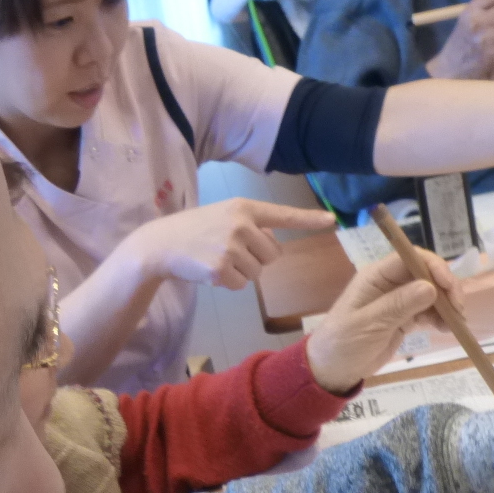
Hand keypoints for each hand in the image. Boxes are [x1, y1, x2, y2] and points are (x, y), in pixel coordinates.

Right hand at [122, 198, 335, 289]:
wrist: (161, 244)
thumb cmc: (196, 231)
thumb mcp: (224, 218)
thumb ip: (252, 227)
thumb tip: (274, 245)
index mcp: (244, 207)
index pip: (283, 215)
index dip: (309, 219)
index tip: (331, 220)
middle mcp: (241, 224)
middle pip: (273, 254)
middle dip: (257, 258)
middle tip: (230, 251)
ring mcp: (231, 246)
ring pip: (258, 272)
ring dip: (241, 272)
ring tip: (217, 258)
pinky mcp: (221, 268)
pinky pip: (242, 285)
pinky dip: (229, 283)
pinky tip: (210, 270)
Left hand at [304, 251, 447, 393]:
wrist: (332, 370)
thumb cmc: (343, 344)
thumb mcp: (369, 324)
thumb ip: (398, 305)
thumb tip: (430, 287)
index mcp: (376, 276)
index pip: (410, 259)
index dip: (433, 267)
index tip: (448, 285)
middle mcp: (389, 284)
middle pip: (425, 273)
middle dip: (445, 287)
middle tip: (458, 309)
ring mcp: (398, 301)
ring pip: (430, 293)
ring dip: (446, 304)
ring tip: (456, 323)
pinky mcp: (404, 318)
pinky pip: (428, 311)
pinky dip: (440, 318)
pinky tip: (447, 329)